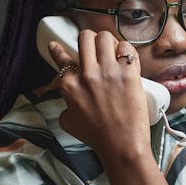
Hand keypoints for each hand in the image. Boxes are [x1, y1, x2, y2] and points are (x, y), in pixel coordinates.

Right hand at [48, 30, 150, 161]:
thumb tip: (69, 101)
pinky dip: (126, 50)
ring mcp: (108, 72)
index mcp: (69, 86)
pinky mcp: (128, 73)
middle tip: (96, 46)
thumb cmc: (97, 138)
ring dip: (108, 41)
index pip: (61, 58)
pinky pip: (126, 48)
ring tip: (112, 50)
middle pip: (85, 38)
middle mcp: (86, 74)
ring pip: (105, 38)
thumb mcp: (69, 122)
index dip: (58, 49)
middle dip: (90, 39)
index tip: (56, 45)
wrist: (122, 146)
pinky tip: (127, 58)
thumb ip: (66, 106)